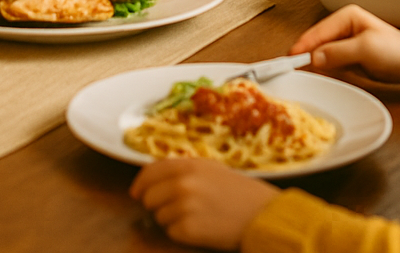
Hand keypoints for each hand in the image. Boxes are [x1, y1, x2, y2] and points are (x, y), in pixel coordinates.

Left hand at [129, 159, 277, 250]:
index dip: (140, 185)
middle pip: (148, 198)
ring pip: (158, 217)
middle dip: (157, 205)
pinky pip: (171, 233)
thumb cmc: (238, 192)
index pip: (149, 172)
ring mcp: (184, 206)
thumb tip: (149, 179)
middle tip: (178, 209)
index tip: (136, 194)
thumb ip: (181, 170)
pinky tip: (200, 229)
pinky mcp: (188, 229)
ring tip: (196, 217)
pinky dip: (182, 234)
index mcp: (187, 165)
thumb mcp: (210, 170)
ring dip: (171, 221)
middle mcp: (183, 183)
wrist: (263, 215)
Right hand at [290, 4, 399, 90]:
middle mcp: (344, 26)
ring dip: (312, 62)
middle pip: (316, 41)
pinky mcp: (349, 57)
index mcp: (347, 16)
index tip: (290, 59)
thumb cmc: (397, 52)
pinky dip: (322, 69)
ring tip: (299, 72)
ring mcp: (346, 42)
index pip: (318, 31)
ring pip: (321, 52)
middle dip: (305, 53)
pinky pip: (329, 62)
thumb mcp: (366, 49)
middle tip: (290, 67)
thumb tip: (314, 57)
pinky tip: (317, 75)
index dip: (303, 45)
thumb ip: (339, 52)